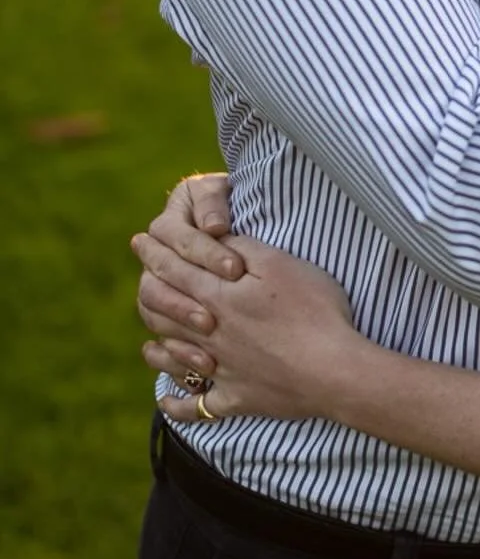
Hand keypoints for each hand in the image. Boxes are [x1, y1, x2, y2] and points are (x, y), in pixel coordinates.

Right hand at [133, 173, 240, 343]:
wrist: (249, 226)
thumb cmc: (237, 206)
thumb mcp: (225, 194)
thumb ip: (214, 203)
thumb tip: (211, 226)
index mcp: (169, 224)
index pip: (174, 237)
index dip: (203, 253)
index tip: (234, 268)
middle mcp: (157, 259)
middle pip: (155, 281)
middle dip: (185, 297)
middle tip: (215, 313)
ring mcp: (162, 291)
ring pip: (151, 311)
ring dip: (177, 324)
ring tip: (209, 332)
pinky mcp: (174, 321)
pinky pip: (158, 347)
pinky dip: (175, 356)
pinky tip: (203, 365)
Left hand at [135, 232, 357, 423]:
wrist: (333, 368)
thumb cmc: (314, 309)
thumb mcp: (281, 264)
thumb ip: (242, 248)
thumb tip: (212, 236)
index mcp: (219, 297)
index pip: (175, 270)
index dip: (155, 254)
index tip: (141, 241)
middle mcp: (210, 334)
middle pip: (163, 313)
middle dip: (148, 291)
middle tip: (140, 281)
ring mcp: (220, 369)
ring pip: (172, 356)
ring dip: (156, 346)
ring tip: (148, 339)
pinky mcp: (236, 398)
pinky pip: (196, 406)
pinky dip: (177, 404)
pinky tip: (168, 400)